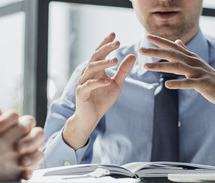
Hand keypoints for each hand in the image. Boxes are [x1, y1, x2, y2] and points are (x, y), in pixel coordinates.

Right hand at [63, 32, 135, 148]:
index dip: (106, 43)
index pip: (99, 52)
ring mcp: (83, 82)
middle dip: (106, 49)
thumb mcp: (117, 83)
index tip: (114, 34)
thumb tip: (133, 55)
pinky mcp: (81, 93)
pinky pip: (89, 85)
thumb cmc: (102, 99)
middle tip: (117, 42)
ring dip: (103, 64)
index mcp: (96, 69)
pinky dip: (98, 82)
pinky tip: (108, 80)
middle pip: (95, 57)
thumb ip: (123, 70)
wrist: (91, 116)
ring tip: (115, 60)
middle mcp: (87, 73)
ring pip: (91, 69)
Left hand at [139, 34, 214, 115]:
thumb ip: (187, 53)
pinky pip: (189, 83)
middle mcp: (194, 62)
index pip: (173, 47)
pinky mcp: (203, 84)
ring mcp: (199, 72)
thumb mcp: (198, 64)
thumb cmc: (212, 79)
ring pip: (177, 67)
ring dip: (161, 66)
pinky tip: (167, 85)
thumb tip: (177, 42)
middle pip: (173, 54)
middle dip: (156, 51)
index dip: (160, 41)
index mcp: (192, 58)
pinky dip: (178, 83)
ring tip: (147, 67)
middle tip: (141, 49)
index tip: (147, 36)